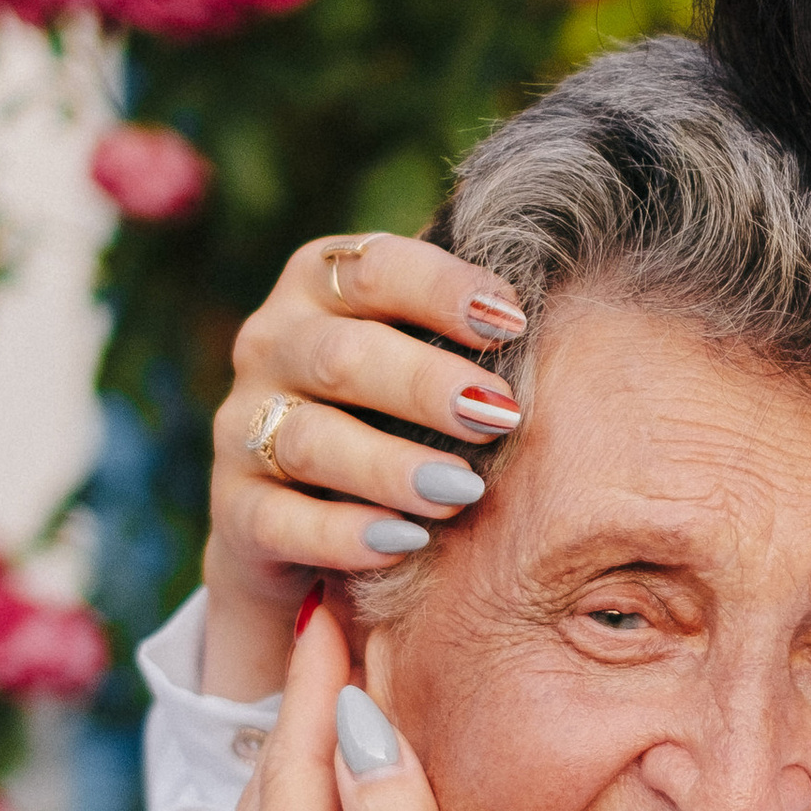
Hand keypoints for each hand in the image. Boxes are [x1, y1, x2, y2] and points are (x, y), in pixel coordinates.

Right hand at [206, 228, 527, 696]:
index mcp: (318, 285)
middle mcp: (270, 345)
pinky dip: (346, 534)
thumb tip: (574, 300)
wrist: (296, 517)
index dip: (443, 289)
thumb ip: (465, 327)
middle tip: (501, 415)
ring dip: (393, 466)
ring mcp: (243, 429)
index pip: (374, 267)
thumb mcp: (419, 354)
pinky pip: (284, 522)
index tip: (515, 320)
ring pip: (312, 441)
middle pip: (343, 357)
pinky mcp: (236, 511)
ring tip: (463, 492)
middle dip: (427, 386)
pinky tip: (405, 543)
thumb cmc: (390, 412)